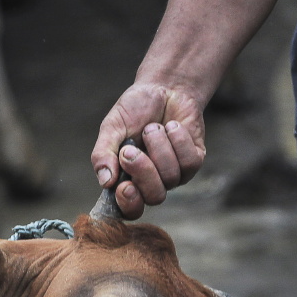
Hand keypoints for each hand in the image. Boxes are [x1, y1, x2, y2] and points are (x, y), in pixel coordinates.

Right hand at [91, 83, 205, 218]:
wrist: (164, 87)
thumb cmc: (135, 110)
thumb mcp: (112, 128)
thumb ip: (103, 153)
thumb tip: (105, 181)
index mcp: (129, 179)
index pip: (130, 209)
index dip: (129, 204)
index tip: (124, 187)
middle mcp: (153, 182)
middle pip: (154, 197)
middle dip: (143, 171)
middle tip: (131, 149)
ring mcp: (175, 174)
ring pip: (171, 176)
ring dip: (159, 147)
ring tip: (152, 128)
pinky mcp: (194, 161)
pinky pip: (189, 162)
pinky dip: (177, 139)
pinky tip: (172, 126)